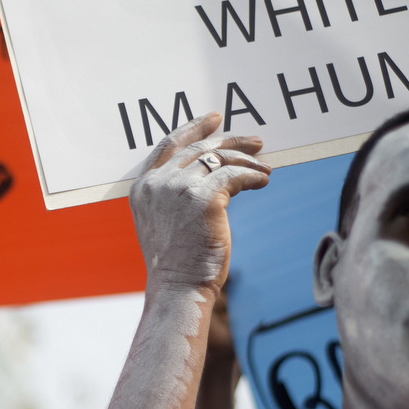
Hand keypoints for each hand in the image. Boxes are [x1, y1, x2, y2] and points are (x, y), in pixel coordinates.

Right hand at [130, 113, 270, 297]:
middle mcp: (157, 183)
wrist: (177, 288)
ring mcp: (178, 188)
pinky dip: (252, 175)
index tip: (214, 120)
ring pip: (219, 160)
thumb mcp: (163, 222)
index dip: (193, 129)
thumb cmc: (176, 263)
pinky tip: (263, 179)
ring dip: (247, 160)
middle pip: (198, 148)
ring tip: (265, 167)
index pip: (169, 145)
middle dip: (230, 140)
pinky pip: (235, 176)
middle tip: (255, 141)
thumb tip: (211, 173)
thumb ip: (173, 195)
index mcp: (142, 187)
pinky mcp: (203, 197)